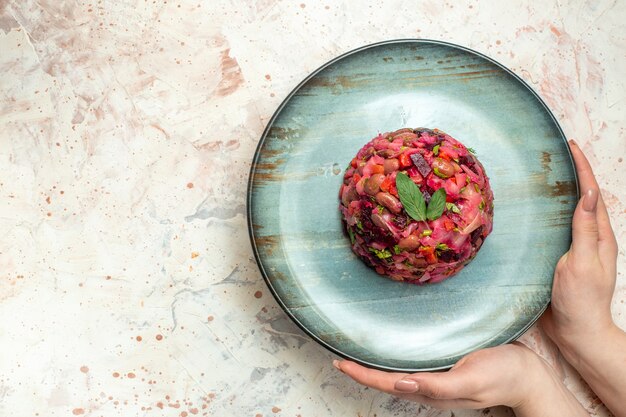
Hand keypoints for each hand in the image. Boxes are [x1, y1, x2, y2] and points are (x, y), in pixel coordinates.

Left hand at [334, 342, 587, 415]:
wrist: (528, 374)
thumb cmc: (504, 375)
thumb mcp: (472, 380)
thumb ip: (438, 386)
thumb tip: (403, 385)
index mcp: (432, 390)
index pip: (387, 384)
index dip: (362, 374)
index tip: (339, 362)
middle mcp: (429, 384)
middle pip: (387, 379)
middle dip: (362, 368)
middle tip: (339, 354)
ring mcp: (437, 374)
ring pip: (398, 371)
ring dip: (375, 362)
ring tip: (355, 349)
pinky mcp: (445, 363)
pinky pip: (413, 361)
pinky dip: (395, 354)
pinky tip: (390, 343)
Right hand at [540, 139, 618, 351]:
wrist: (577, 333)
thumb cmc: (581, 301)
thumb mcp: (582, 263)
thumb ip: (584, 230)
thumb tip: (587, 194)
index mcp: (599, 236)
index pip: (591, 193)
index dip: (582, 168)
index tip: (571, 145)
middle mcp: (589, 238)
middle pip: (582, 197)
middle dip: (573, 172)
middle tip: (557, 151)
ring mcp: (575, 248)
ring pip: (568, 212)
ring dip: (560, 190)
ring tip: (546, 172)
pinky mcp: (560, 257)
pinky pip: (555, 228)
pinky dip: (548, 212)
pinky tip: (535, 210)